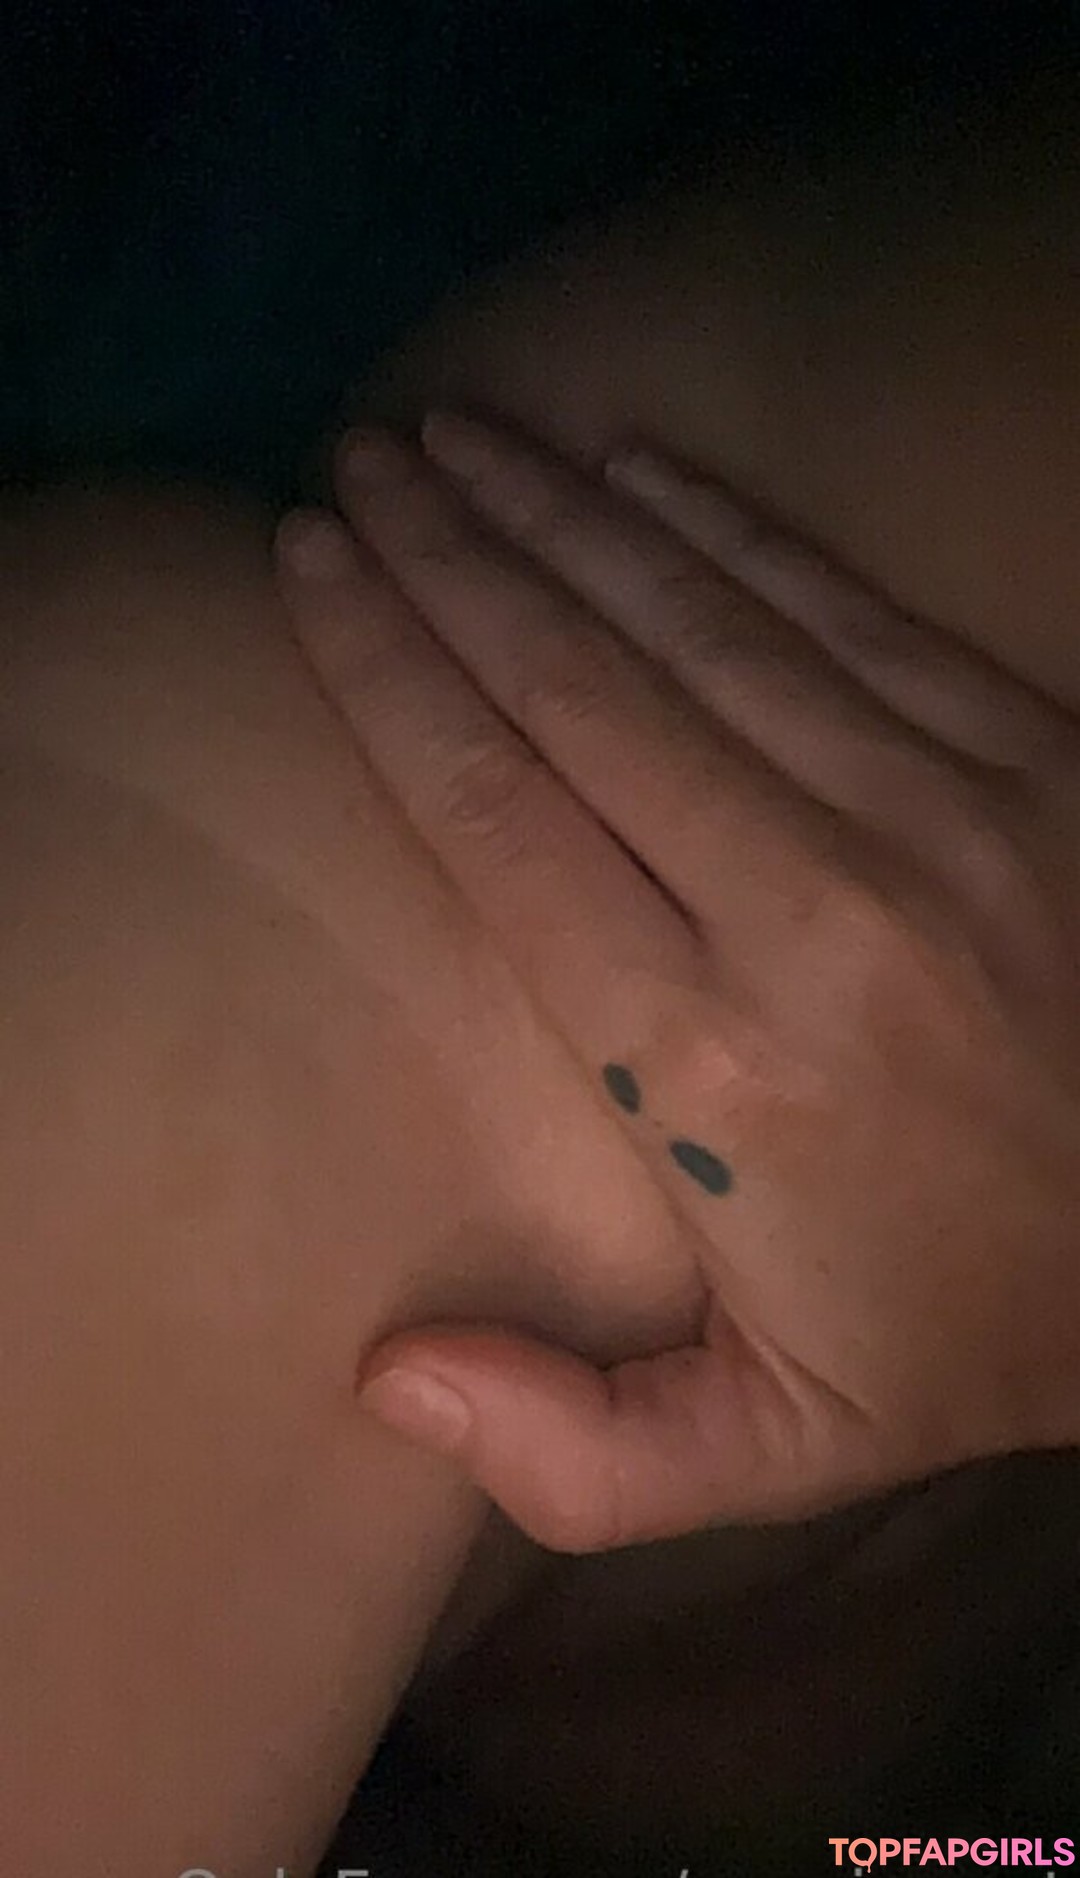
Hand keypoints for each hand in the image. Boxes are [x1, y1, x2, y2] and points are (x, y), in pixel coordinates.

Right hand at [274, 410, 1079, 1551]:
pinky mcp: (1022, 748)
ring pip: (694, 621)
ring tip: (455, 439)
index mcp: (709, 1068)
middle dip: (446, 561)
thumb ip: (577, 1452)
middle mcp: (802, 907)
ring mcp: (928, 808)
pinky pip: (831, 606)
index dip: (389, 675)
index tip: (312, 570)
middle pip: (576, 689)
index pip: (500, 820)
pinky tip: (629, 468)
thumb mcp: (780, 1451)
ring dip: (558, 516)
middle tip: (357, 468)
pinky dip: (718, 528)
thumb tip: (384, 1381)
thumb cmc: (982, 1331)